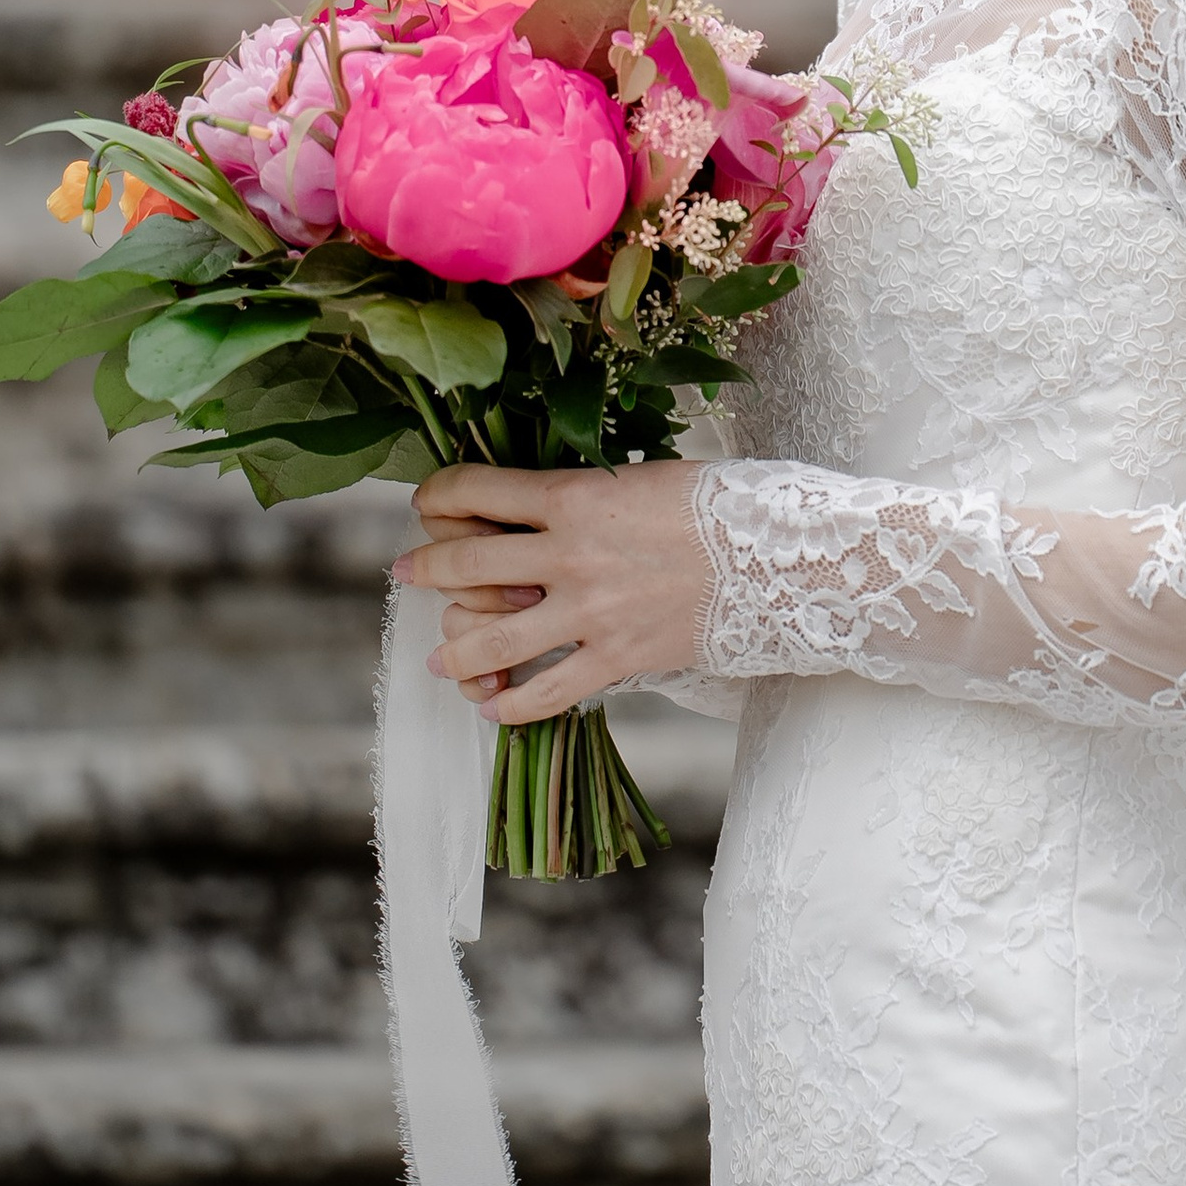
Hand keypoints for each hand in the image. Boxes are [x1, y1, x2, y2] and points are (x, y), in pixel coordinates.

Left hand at [393, 459, 709, 720]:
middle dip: (424, 568)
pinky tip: (494, 708)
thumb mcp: (641, 477)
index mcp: (574, 496)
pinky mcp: (616, 659)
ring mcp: (589, 612)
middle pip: (465, 563)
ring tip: (439, 657)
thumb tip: (537, 498)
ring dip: (452, 650)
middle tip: (406, 572)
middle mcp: (569, 554)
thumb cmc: (717, 505)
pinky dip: (511, 707)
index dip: (437, 493)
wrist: (778, 559)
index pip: (476, 489)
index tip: (427, 501)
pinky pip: (546, 694)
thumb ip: (583, 491)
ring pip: (490, 640)